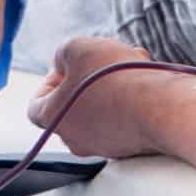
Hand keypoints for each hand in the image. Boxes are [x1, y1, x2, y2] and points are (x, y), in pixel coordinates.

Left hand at [26, 37, 166, 158]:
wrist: (159, 106)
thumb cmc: (115, 79)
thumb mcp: (78, 48)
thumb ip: (63, 53)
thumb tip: (64, 62)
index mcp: (53, 119)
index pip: (36, 105)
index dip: (49, 82)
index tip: (67, 69)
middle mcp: (74, 139)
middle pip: (71, 108)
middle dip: (85, 81)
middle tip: (100, 64)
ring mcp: (103, 146)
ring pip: (99, 112)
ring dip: (109, 87)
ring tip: (127, 65)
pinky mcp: (129, 147)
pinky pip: (122, 120)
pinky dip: (129, 101)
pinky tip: (142, 81)